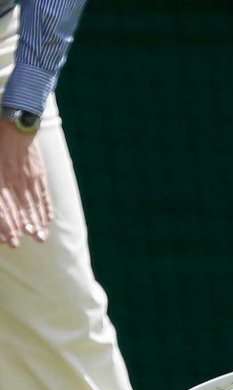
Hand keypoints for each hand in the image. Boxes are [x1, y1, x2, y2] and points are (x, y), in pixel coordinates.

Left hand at [0, 120, 51, 246]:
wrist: (14, 123)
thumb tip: (1, 206)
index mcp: (0, 179)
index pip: (3, 207)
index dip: (7, 224)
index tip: (9, 239)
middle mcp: (13, 181)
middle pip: (18, 210)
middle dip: (19, 228)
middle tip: (19, 243)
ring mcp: (27, 178)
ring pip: (33, 205)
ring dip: (36, 223)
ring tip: (39, 237)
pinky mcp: (38, 174)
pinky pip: (44, 195)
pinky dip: (46, 209)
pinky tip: (48, 220)